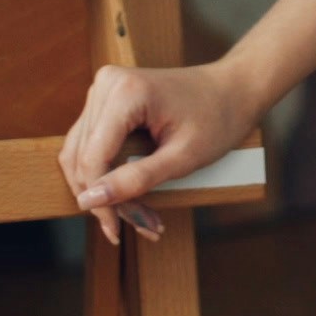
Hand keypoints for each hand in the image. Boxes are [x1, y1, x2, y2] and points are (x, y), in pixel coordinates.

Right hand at [55, 60, 257, 244]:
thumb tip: (90, 200)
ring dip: (105, 190)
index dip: (100, 200)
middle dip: (106, 198)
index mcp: (125, 92)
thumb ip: (136, 179)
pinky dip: (108, 174)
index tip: (116, 231)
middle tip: (140, 225)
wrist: (234, 89)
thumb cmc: (217, 118)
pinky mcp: (106, 101)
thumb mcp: (183, 157)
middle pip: (84, 158)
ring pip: (82, 155)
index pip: (92, 158)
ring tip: (140, 216)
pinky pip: (91, 145)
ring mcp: (104, 89)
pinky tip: (132, 197)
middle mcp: (107, 84)